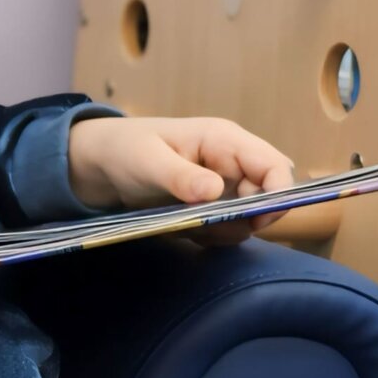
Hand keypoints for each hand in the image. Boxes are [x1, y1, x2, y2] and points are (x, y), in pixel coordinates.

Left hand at [68, 115, 295, 244]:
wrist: (99, 165)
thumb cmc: (124, 150)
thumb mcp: (147, 162)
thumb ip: (180, 177)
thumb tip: (215, 191)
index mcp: (224, 141)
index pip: (276, 166)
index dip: (278, 195)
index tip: (257, 221)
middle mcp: (232, 164)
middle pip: (268, 197)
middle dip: (245, 218)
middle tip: (207, 226)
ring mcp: (224, 187)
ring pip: (248, 219)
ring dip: (222, 230)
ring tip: (183, 222)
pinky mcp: (211, 207)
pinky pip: (226, 229)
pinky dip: (208, 236)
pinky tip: (180, 227)